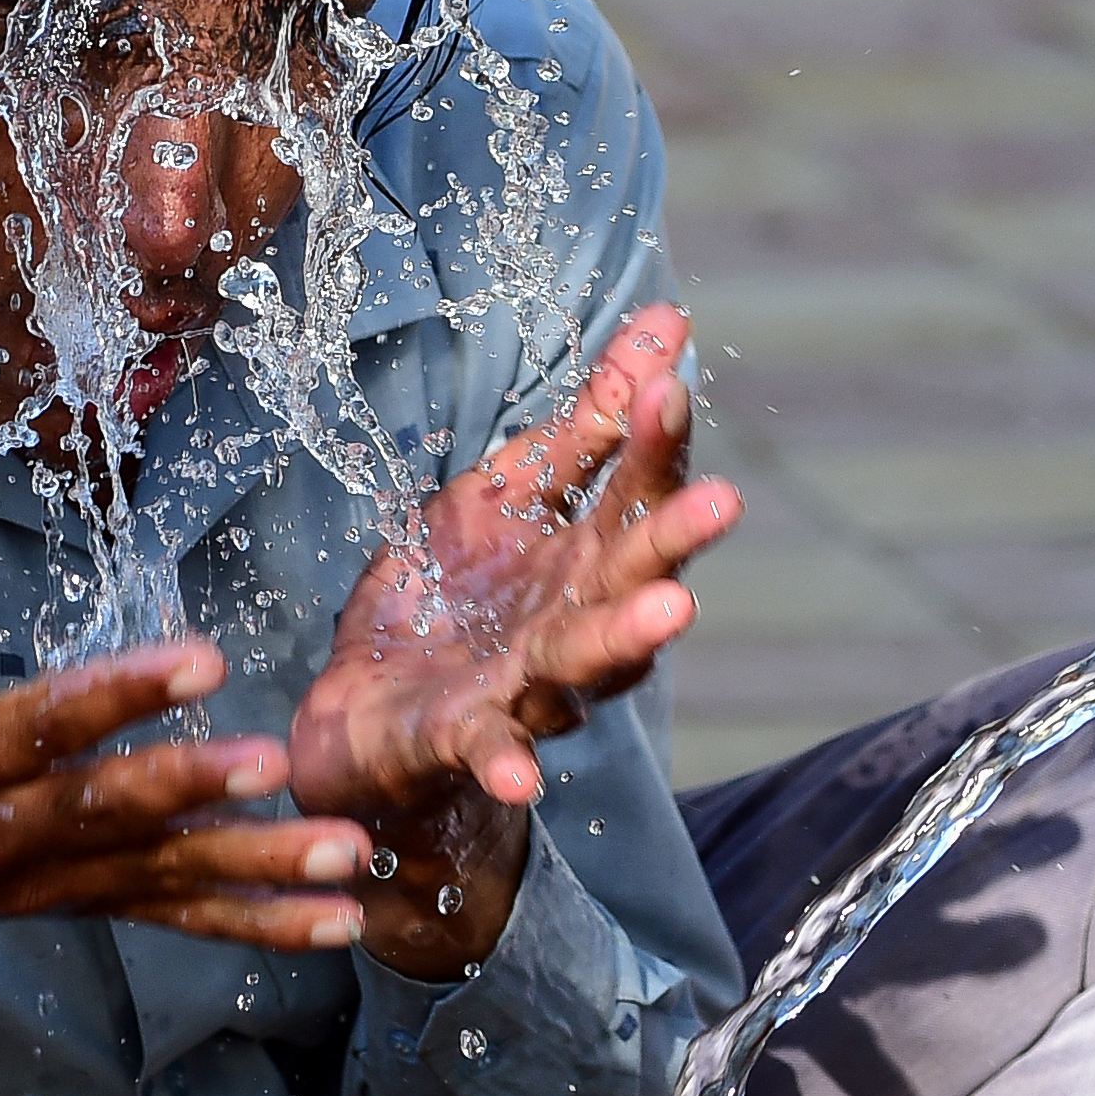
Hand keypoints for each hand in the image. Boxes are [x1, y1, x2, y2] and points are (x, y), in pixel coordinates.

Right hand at [0, 583, 369, 1050]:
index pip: (31, 731)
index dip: (113, 699)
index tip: (199, 663)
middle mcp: (1, 837)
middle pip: (104, 814)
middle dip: (192, 790)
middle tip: (276, 763)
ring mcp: (52, 883)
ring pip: (163, 875)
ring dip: (260, 869)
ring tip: (350, 854)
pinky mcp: (90, 905)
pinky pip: (181, 919)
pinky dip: (261, 923)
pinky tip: (341, 918)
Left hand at [290, 303, 741, 977]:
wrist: (369, 713)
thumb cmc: (456, 598)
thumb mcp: (511, 493)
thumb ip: (587, 425)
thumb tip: (671, 322)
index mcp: (587, 558)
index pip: (638, 490)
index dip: (657, 440)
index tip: (671, 380)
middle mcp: (576, 621)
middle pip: (636, 575)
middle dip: (676, 538)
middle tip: (725, 500)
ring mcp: (527, 684)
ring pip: (586, 660)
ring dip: (628, 637)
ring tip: (673, 611)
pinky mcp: (462, 738)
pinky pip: (491, 748)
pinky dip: (507, 761)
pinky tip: (522, 773)